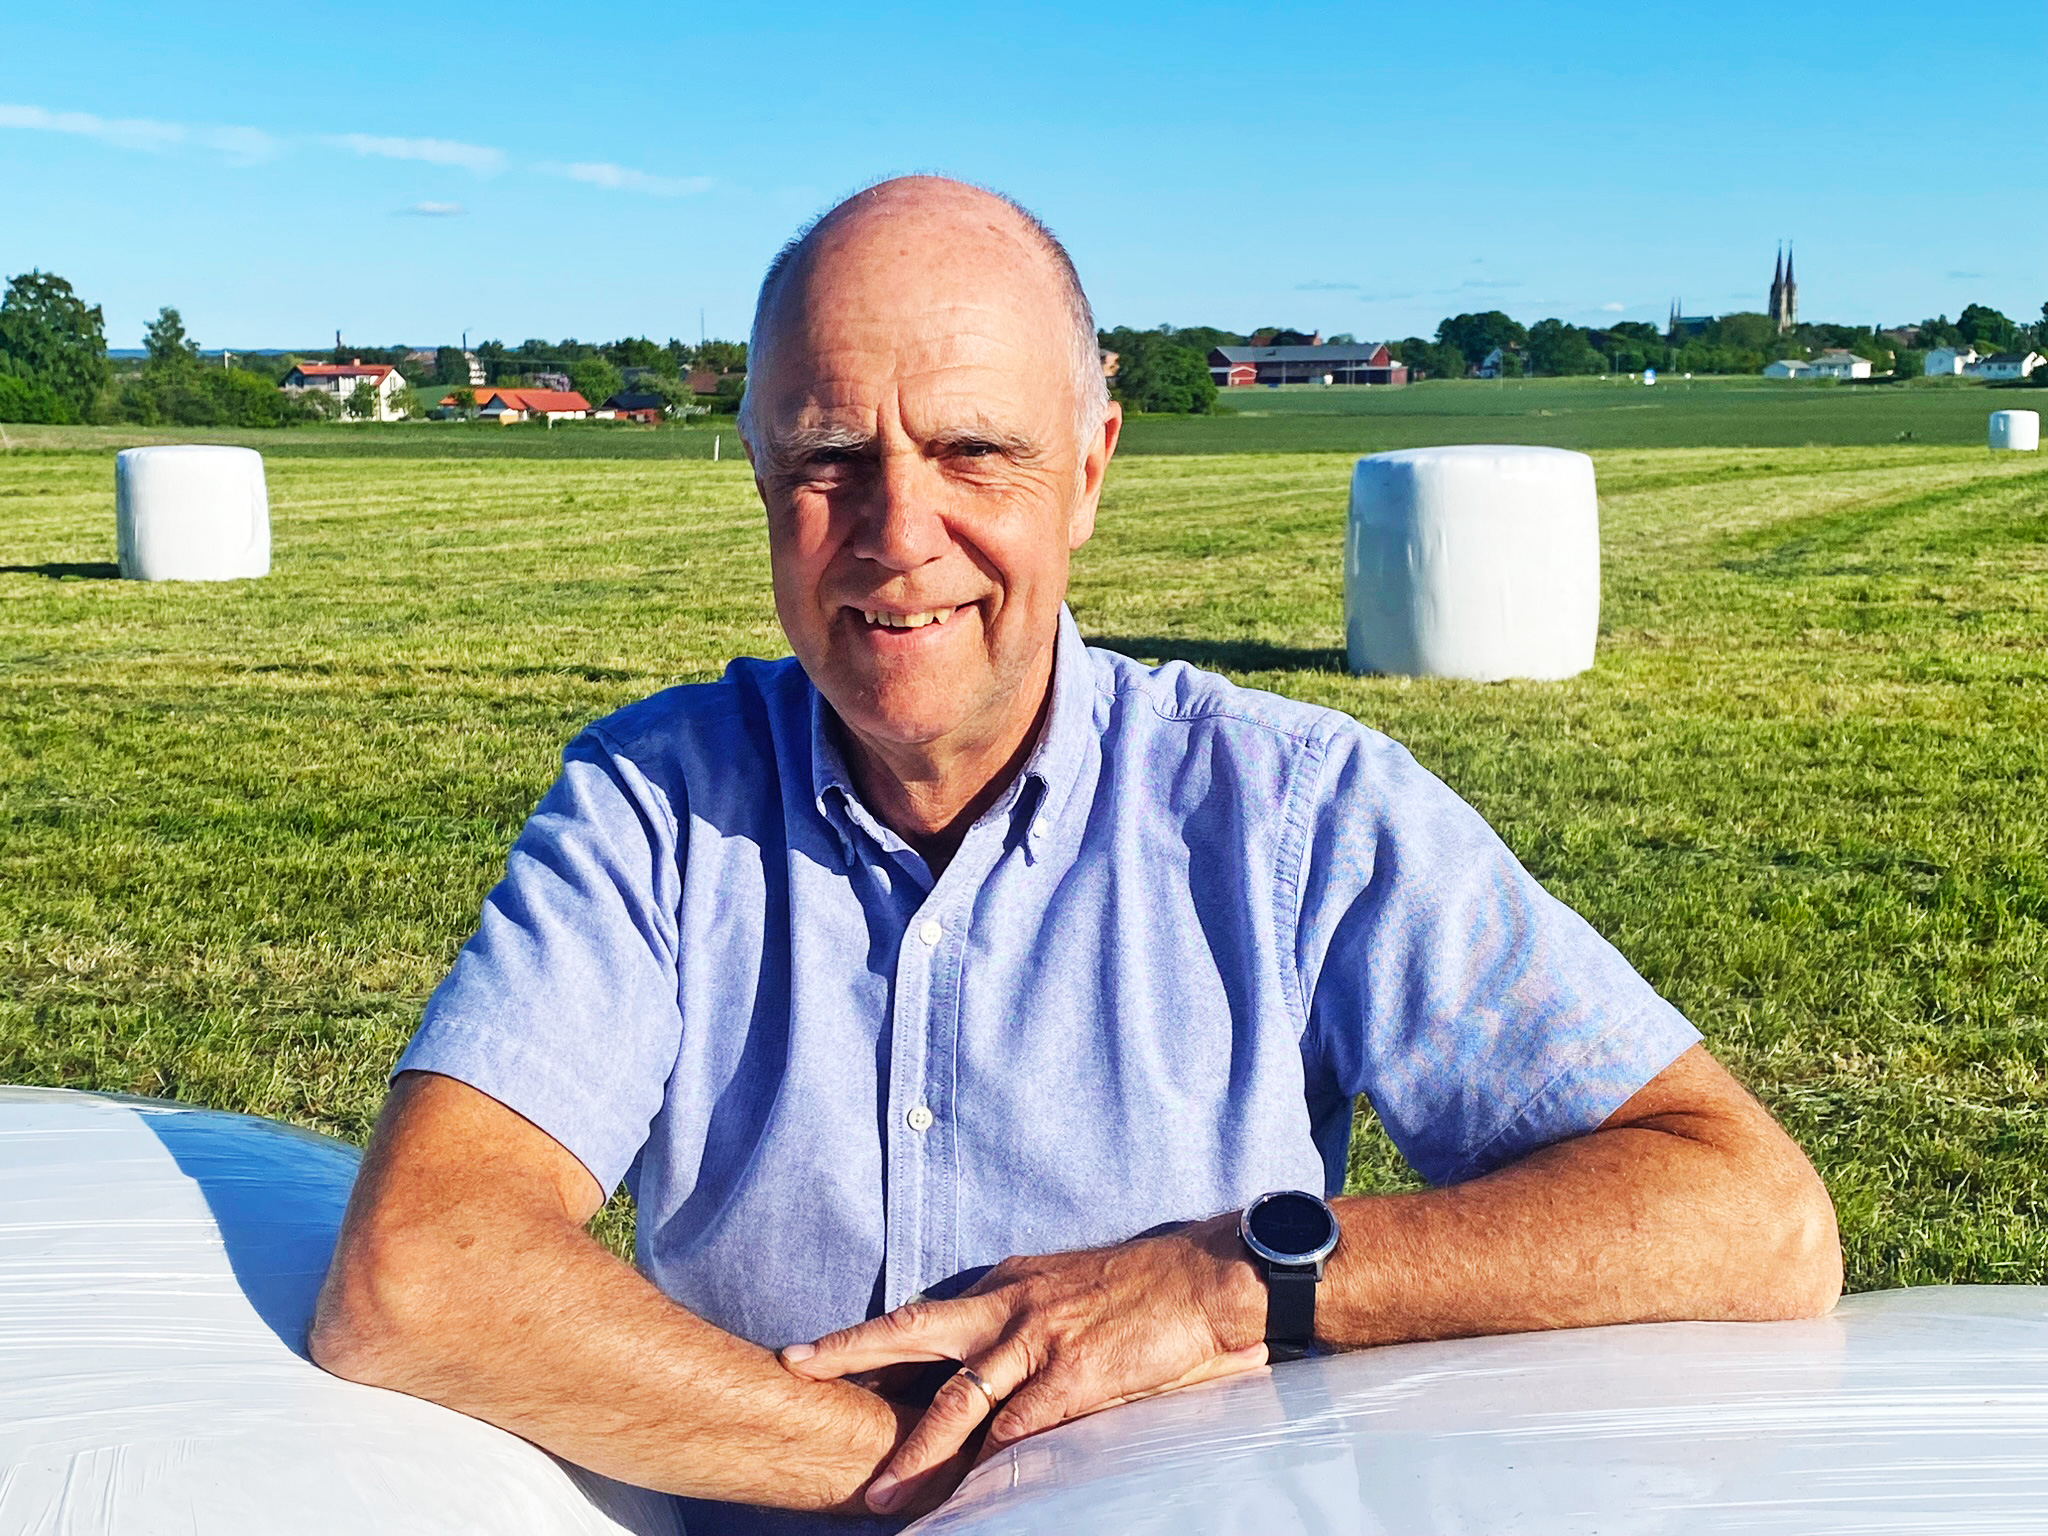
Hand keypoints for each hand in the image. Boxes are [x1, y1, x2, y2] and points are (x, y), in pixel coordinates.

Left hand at [780, 1214, 1268, 1514]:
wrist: (1209, 1276)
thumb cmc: (1150, 1288)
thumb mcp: (1072, 1287)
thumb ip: (1030, 1320)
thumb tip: (1002, 1362)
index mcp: (1010, 1283)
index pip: (930, 1317)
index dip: (878, 1340)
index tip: (827, 1356)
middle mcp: (1012, 1305)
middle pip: (914, 1330)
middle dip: (851, 1350)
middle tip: (797, 1365)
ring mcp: (1040, 1340)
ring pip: (957, 1400)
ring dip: (914, 1451)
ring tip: (880, 1493)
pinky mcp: (1074, 1377)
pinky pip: (1019, 1428)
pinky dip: (990, 1462)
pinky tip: (969, 1493)